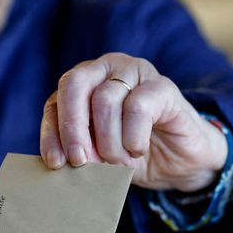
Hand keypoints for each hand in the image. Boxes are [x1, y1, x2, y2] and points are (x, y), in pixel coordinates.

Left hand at [41, 52, 226, 191]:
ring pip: (106, 99)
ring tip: (119, 163)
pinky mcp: (163, 86)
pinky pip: (138, 107)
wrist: (179, 163)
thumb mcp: (97, 156)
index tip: (57, 164)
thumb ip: (77, 151)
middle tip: (80, 162)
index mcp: (84, 84)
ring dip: (109, 142)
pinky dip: (133, 137)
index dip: (53, 133)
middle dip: (72, 128)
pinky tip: (138, 149)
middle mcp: (107, 68)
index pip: (55, 102)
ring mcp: (136, 72)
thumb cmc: (131, 155)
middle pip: (75, 85)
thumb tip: (58, 162)